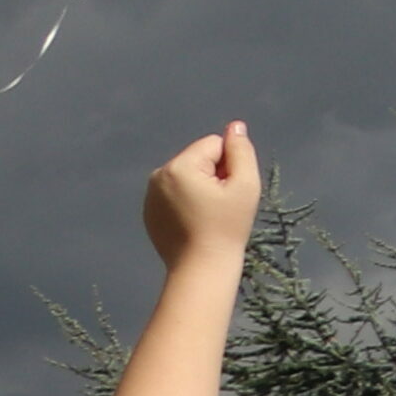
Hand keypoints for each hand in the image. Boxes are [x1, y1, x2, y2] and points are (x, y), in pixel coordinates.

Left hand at [142, 125, 261, 270]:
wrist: (200, 267)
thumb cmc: (227, 227)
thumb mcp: (246, 185)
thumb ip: (241, 151)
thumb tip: (235, 127)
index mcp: (179, 166)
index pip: (214, 145)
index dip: (229, 166)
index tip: (228, 193)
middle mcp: (158, 175)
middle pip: (198, 159)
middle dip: (213, 175)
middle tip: (221, 205)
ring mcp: (150, 194)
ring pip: (187, 176)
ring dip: (200, 188)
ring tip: (207, 215)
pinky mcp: (149, 211)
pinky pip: (174, 193)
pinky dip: (186, 202)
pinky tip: (193, 223)